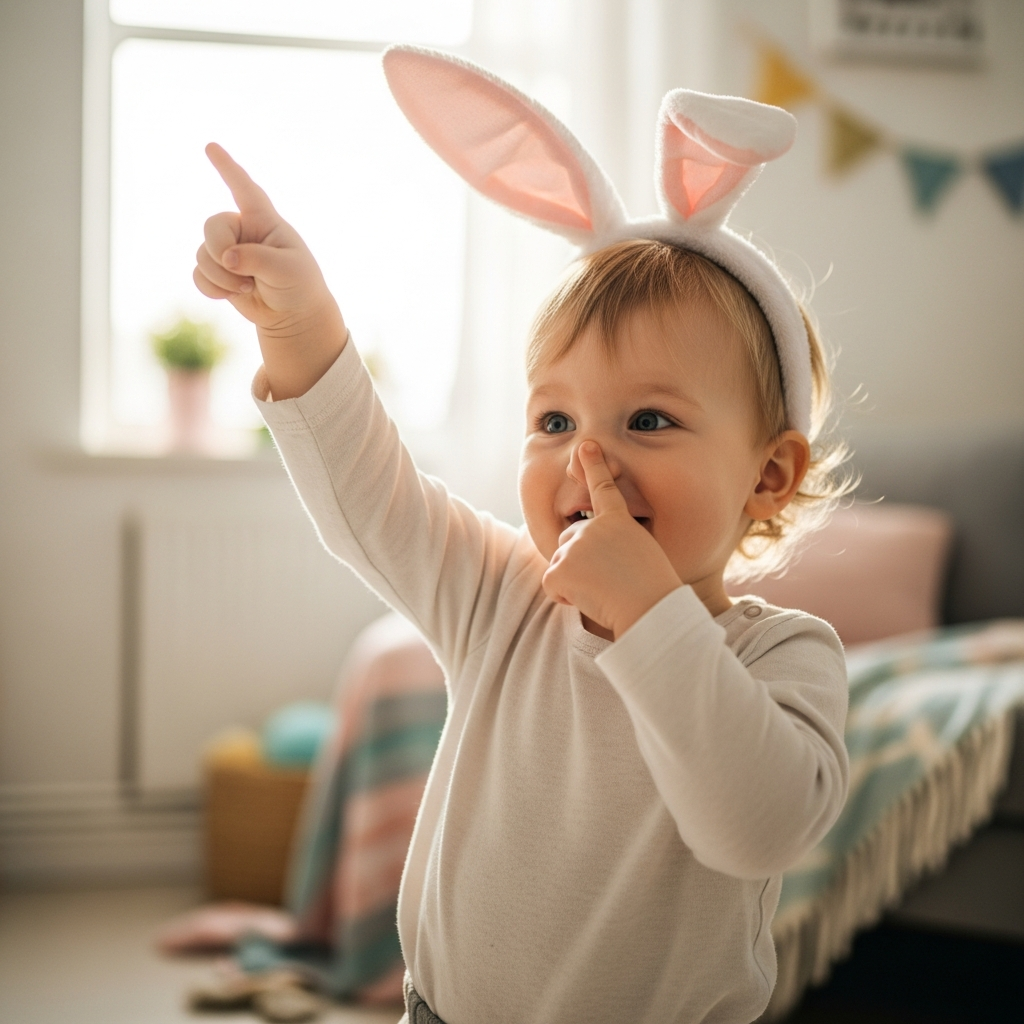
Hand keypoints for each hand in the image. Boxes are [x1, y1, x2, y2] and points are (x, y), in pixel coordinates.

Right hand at [194, 143, 345, 398]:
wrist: (294, 315)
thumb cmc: (299, 285)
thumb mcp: (287, 270)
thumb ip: (257, 259)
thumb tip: (226, 258)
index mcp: (264, 221)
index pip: (244, 189)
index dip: (228, 167)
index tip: (210, 146)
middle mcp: (243, 230)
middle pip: (212, 226)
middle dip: (220, 252)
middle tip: (242, 275)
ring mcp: (228, 250)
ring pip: (202, 254)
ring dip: (220, 277)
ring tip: (246, 287)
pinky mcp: (218, 272)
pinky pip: (198, 274)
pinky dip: (211, 288)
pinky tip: (230, 295)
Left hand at [541, 441, 682, 638]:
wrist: (650, 608)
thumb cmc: (655, 591)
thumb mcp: (644, 555)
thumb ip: (617, 546)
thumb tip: (595, 558)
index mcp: (619, 521)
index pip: (604, 489)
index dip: (594, 466)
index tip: (586, 446)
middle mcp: (592, 527)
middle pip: (569, 541)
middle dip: (578, 563)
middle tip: (607, 581)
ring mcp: (574, 546)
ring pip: (560, 566)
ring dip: (574, 583)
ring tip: (603, 592)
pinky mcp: (559, 568)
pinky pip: (552, 586)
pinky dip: (565, 597)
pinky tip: (590, 600)